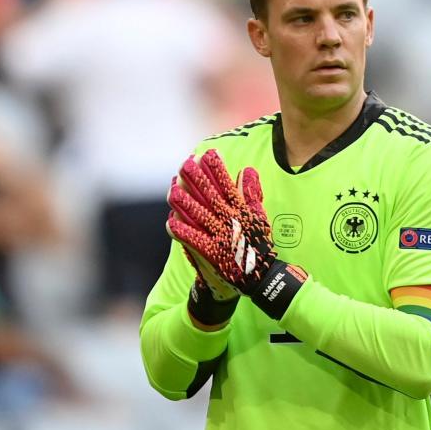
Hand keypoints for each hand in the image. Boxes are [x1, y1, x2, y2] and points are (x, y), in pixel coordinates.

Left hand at [166, 149, 275, 295]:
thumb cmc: (258, 244)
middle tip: (185, 165)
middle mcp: (229, 221)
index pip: (227, 185)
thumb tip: (247, 169)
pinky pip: (194, 240)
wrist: (259, 276)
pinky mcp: (212, 253)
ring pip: (200, 216)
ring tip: (172, 191)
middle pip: (211, 197)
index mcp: (240, 211)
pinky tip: (171, 222)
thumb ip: (252, 192)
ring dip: (186, 204)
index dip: (217, 169)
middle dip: (198, 180)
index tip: (208, 153)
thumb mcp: (259, 215)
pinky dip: (183, 232)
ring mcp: (220, 236)